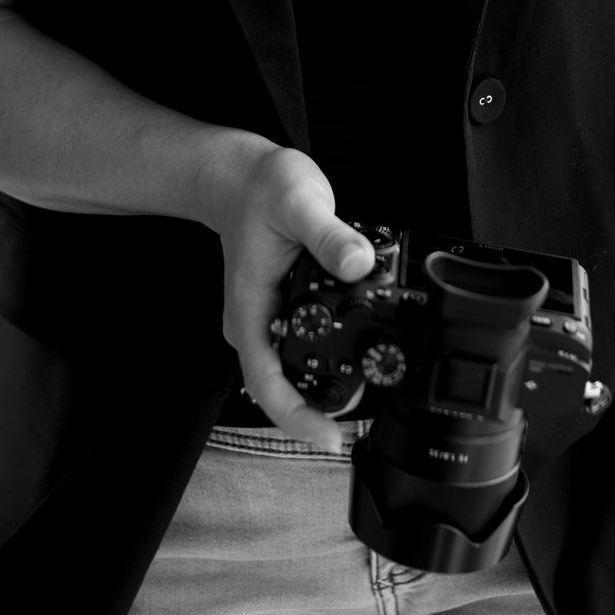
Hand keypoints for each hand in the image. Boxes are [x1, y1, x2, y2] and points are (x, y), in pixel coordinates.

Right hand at [198, 137, 374, 451]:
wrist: (239, 176)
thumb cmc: (259, 187)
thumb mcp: (298, 201)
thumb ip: (329, 234)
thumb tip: (358, 263)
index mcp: (249, 308)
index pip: (267, 383)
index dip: (297, 418)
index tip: (330, 437)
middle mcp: (255, 322)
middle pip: (284, 386)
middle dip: (324, 406)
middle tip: (371, 407)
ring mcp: (268, 318)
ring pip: (296, 367)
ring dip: (330, 381)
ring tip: (375, 378)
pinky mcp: (284, 307)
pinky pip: (306, 343)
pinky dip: (333, 351)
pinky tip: (362, 345)